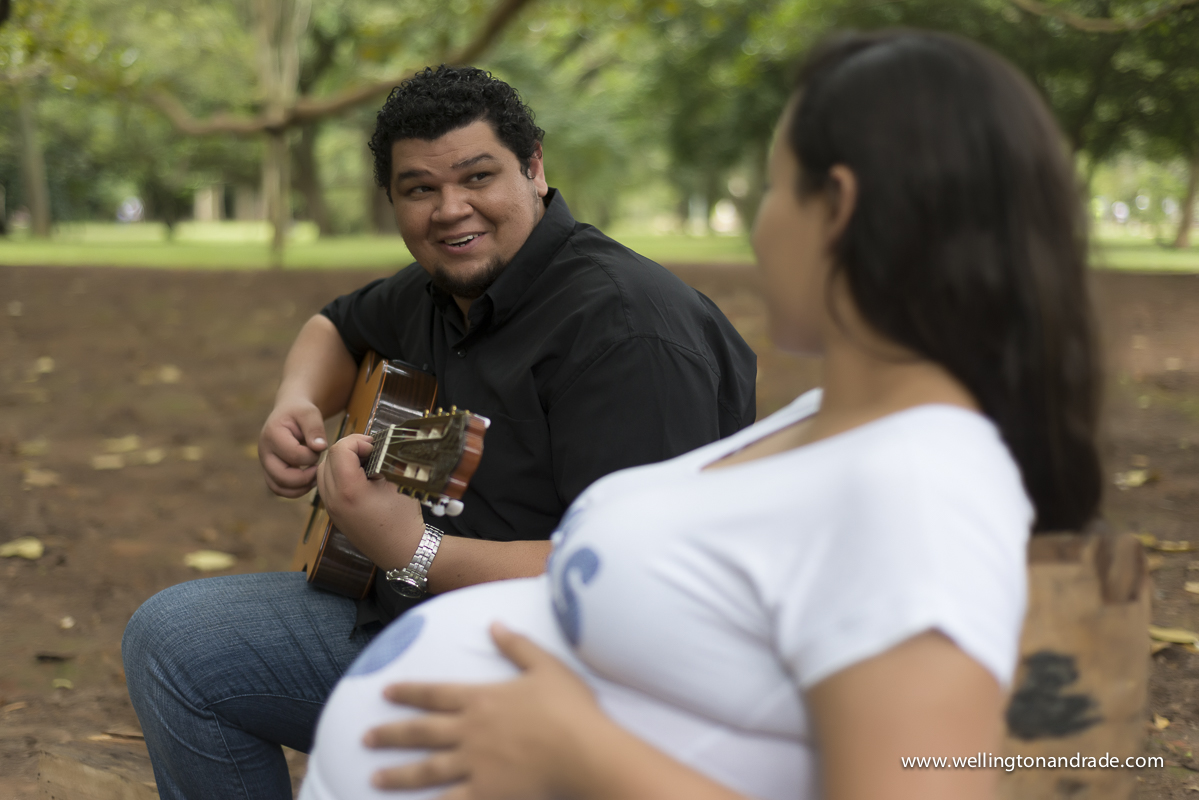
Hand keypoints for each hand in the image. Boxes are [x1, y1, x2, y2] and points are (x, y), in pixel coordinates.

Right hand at [258, 398, 328, 496]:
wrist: (289, 413)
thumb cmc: (301, 413)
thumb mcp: (310, 413)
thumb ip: (315, 429)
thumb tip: (320, 447)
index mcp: (272, 435)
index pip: (294, 455)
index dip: (312, 456)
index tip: (320, 448)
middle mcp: (264, 452)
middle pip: (282, 477)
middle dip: (305, 476)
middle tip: (319, 468)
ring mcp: (265, 464)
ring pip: (279, 487)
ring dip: (300, 487)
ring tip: (315, 475)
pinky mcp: (270, 472)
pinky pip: (279, 489)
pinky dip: (295, 490)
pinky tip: (309, 480)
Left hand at [316, 434, 424, 566]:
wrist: (402, 552)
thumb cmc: (403, 519)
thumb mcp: (396, 483)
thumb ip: (381, 461)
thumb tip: (373, 447)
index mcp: (349, 490)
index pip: (340, 450)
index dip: (358, 442)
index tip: (375, 447)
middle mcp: (334, 500)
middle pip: (327, 459)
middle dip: (348, 449)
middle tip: (370, 452)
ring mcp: (331, 509)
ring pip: (322, 472)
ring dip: (340, 462)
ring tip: (364, 465)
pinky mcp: (334, 515)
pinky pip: (326, 487)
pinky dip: (338, 476)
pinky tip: (359, 479)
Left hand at [365, 623, 607, 799]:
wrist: (582, 751)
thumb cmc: (569, 708)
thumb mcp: (545, 667)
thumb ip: (516, 645)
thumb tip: (493, 624)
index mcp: (482, 699)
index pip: (435, 693)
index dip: (409, 692)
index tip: (385, 692)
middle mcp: (470, 730)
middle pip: (421, 732)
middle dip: (391, 733)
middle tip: (365, 737)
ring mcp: (475, 764)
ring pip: (427, 769)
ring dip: (398, 773)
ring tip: (374, 776)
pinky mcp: (486, 792)